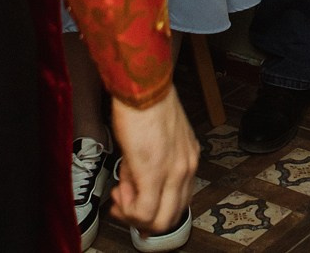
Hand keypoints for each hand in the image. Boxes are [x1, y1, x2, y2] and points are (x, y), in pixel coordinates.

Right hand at [107, 87, 199, 235]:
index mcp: (190, 159)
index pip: (179, 201)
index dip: (154, 206)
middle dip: (142, 218)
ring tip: (120, 194)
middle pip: (171, 217)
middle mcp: (187, 169)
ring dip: (134, 216)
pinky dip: (129, 211)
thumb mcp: (159, 138)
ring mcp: (174, 174)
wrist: (143, 87)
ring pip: (159, 221)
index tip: (133, 196)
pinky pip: (144, 213)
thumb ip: (151, 163)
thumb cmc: (147, 104)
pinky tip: (119, 191)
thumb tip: (133, 185)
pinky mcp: (154, 174)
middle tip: (122, 202)